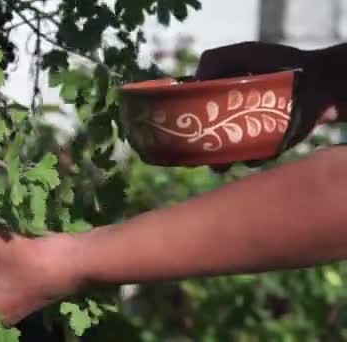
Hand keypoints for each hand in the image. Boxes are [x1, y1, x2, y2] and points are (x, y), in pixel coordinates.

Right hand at [195, 42, 339, 170]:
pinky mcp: (266, 147)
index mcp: (218, 98)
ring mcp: (247, 134)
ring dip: (220, 161)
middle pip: (204, 138)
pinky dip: (252, 158)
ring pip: (225, 154)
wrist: (318, 80)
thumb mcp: (243, 53)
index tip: (179, 127)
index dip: (184, 121)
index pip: (193, 112)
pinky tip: (254, 154)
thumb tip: (193, 82)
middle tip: (197, 156)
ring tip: (221, 164)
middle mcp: (228, 118)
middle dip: (198, 149)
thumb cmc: (279, 62)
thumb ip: (215, 60)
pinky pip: (253, 158)